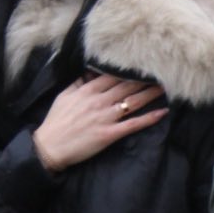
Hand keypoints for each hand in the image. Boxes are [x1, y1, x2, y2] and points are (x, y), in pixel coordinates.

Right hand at [31, 74, 167, 171]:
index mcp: (87, 91)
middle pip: (127, 86)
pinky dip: (149, 118)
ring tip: (164, 88)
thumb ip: (78, 83)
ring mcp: (105, 117)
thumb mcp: (64, 96)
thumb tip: (89, 73)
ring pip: (133, 102)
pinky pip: (133, 124)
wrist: (49, 146)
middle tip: (160, 73)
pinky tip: (162, 113)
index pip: (113, 76)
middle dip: (144, 80)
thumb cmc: (56, 122)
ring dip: (150, 94)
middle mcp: (99, 101)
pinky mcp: (109, 134)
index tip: (142, 66)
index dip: (129, 71)